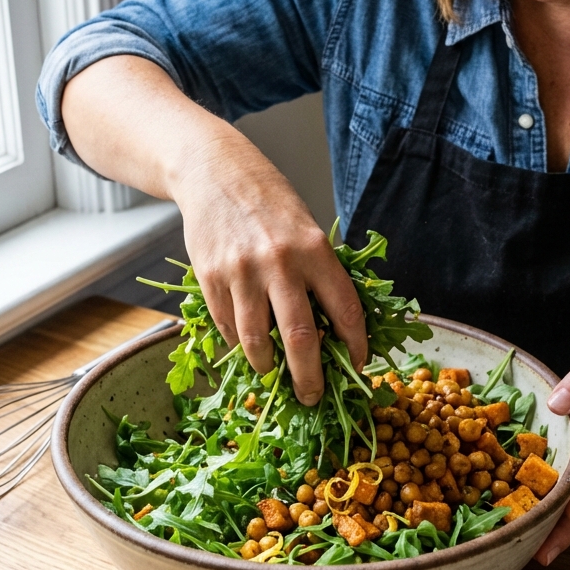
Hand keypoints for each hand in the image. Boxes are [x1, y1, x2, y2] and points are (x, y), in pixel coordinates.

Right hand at [62, 56, 366, 405]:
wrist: (214, 172)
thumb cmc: (269, 201)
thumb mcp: (307, 227)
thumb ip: (320, 271)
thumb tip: (335, 327)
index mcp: (315, 249)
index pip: (345, 308)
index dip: (356, 344)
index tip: (359, 365)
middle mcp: (280, 262)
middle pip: (301, 338)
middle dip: (309, 377)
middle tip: (313, 397)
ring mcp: (241, 271)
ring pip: (257, 340)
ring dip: (268, 366)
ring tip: (273, 373)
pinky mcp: (209, 276)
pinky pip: (227, 324)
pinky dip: (238, 341)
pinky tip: (245, 342)